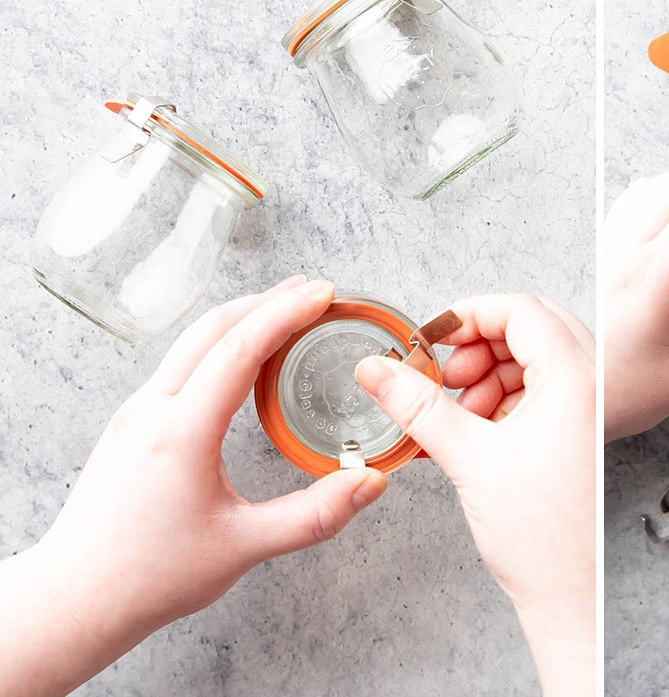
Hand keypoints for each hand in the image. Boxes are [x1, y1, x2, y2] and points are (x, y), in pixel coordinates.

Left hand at [0, 276, 388, 696]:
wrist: (76, 599)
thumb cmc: (150, 577)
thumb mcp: (243, 548)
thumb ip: (314, 515)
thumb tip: (371, 484)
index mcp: (181, 431)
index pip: (240, 348)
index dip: (286, 313)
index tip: (324, 293)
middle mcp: (152, 410)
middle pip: (213, 328)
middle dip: (267, 300)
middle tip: (314, 291)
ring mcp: (136, 413)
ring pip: (192, 341)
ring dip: (242, 317)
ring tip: (286, 312)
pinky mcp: (132, 424)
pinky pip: (181, 363)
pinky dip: (220, 343)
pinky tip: (245, 357)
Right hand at [354, 295, 594, 696]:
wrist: (569, 594)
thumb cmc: (538, 534)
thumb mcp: (467, 457)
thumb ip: (417, 406)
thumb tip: (376, 369)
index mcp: (576, 378)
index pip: (520, 310)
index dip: (468, 316)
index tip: (431, 336)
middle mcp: (593, 385)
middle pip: (530, 328)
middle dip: (478, 345)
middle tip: (443, 375)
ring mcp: (590, 409)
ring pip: (535, 359)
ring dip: (489, 373)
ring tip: (457, 411)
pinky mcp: (580, 432)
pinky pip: (542, 390)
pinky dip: (504, 398)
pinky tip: (474, 429)